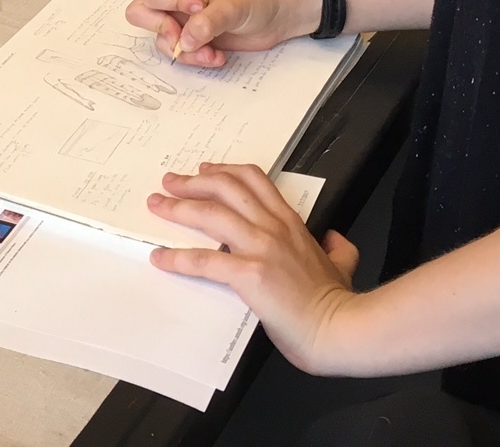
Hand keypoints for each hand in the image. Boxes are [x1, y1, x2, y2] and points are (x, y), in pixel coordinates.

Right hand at [124, 0, 318, 67]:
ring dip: (185, 51)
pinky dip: (195, 59)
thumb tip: (186, 40)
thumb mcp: (233, 5)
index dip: (173, 5)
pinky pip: (179, 53)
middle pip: (143, 14)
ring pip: (161, 39)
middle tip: (182, 37)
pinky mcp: (192, 39)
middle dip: (163, 30)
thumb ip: (208, 21)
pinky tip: (215, 55)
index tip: (198, 9)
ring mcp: (182, 20)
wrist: (278, 16)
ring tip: (210, 51)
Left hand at [147, 163, 359, 371]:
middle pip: (226, 188)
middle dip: (193, 182)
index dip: (224, 171)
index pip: (254, 181)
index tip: (204, 170)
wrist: (339, 328)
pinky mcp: (249, 274)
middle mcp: (273, 227)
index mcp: (291, 223)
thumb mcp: (342, 264)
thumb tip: (336, 240)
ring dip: (178, 208)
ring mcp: (261, 248)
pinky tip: (161, 257)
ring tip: (157, 205)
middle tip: (170, 182)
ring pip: (211, 215)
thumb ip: (338, 248)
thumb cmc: (337, 301)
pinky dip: (178, 258)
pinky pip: (205, 261)